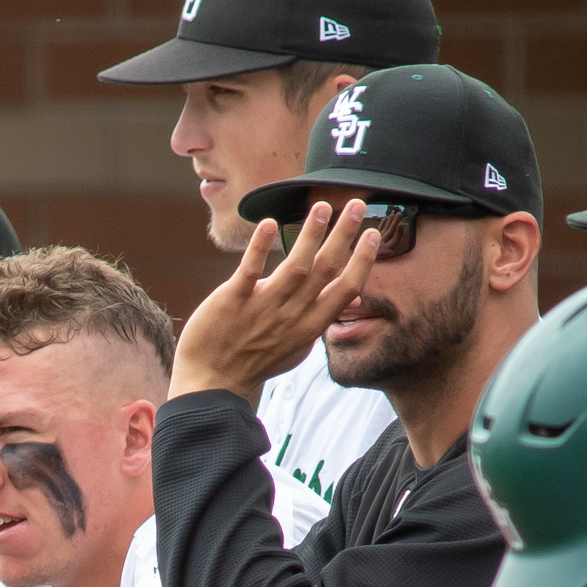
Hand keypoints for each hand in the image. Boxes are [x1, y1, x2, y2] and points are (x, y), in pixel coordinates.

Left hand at [172, 198, 381, 394]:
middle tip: (356, 203)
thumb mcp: (298, 346)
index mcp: (311, 325)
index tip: (373, 233)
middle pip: (326, 269)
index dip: (363, 260)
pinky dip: (260, 247)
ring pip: (295, 267)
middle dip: (344, 235)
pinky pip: (249, 271)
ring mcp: (263, 307)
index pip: (346, 289)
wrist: (212, 382)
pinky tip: (270, 224)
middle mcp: (292, 315)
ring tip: (321, 207)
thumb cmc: (256, 361)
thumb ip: (321, 319)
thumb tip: (350, 299)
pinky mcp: (232, 301)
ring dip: (310, 234)